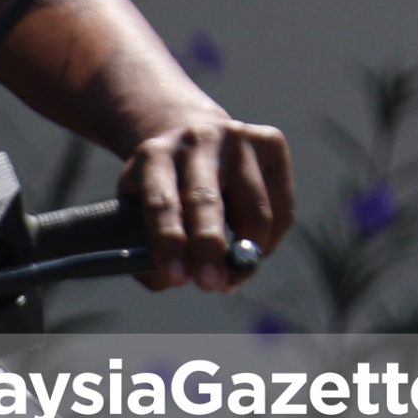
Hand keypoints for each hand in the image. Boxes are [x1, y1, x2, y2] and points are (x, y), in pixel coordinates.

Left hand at [117, 110, 296, 291]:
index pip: (161, 202)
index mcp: (153, 155)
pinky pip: (281, 207)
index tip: (176, 278)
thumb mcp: (137, 207)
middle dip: (209, 247)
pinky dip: (269, 240)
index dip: (169, 242)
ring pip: (255, 209)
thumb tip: (171, 280)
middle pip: (206, 200)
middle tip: (211, 284)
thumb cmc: (162, 186)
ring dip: (246, 254)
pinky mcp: (271, 142)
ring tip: (231, 278)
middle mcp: (196, 140)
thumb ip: (144, 247)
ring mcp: (237, 138)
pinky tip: (250, 248)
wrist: (190, 134)